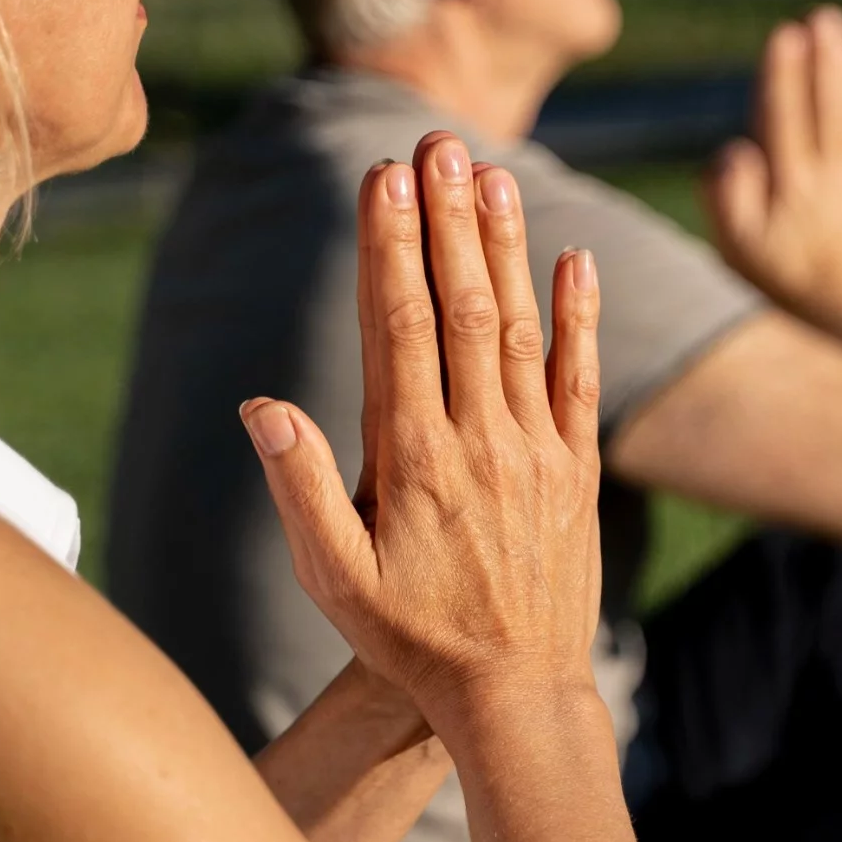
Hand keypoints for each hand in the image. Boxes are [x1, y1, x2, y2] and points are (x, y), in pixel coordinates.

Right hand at [239, 132, 603, 719]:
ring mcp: (535, 452)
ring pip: (517, 329)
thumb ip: (302, 490)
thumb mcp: (335, 579)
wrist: (518, 698)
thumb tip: (262, 406)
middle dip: (447, 220)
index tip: (384, 179)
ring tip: (492, 173)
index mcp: (413, 459)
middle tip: (437, 144)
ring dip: (505, 248)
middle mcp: (479, 441)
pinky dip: (579, 318)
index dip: (390, 247)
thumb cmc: (413, 641)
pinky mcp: (577, 471)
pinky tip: (574, 260)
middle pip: (459, 308)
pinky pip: (579, 380)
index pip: (396, 329)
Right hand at [703, 5, 841, 328]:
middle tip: (823, 18)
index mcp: (789, 191)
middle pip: (827, 110)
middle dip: (824, 61)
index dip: (784, 75)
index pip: (784, 120)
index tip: (785, 34)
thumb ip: (728, 195)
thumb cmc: (774, 287)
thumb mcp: (734, 248)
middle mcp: (830, 184)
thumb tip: (736, 146)